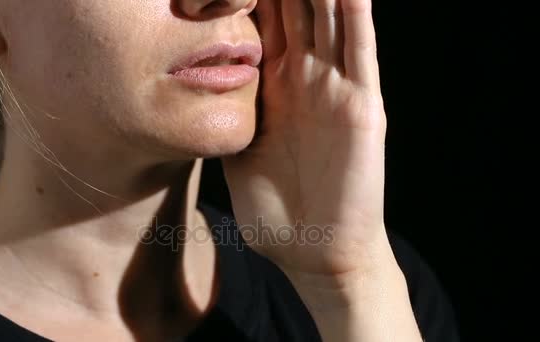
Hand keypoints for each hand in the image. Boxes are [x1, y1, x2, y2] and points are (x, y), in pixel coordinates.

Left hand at [223, 0, 387, 279]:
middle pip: (296, 7)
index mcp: (274, 86)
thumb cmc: (277, 207)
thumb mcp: (241, 148)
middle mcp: (306, 77)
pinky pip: (360, 54)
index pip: (261, 19)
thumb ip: (231, 110)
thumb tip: (198, 81)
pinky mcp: (363, 108)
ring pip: (330, 18)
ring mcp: (336, 89)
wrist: (314, 251)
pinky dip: (355, 18)